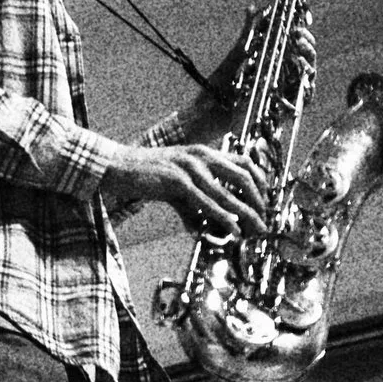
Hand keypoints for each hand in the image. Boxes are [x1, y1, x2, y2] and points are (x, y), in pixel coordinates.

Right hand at [102, 140, 266, 237]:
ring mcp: (190, 167)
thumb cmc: (145, 175)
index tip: (265, 200)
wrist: (117, 166)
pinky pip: (205, 201)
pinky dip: (222, 216)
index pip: (244, 161)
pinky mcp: (177, 181)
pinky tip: (232, 227)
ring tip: (255, 229)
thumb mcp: (175, 186)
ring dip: (245, 213)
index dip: (260, 180)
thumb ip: (192, 205)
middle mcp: (202, 155)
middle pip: (243, 175)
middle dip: (258, 199)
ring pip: (227, 192)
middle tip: (264, 219)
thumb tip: (202, 227)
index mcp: (204, 153)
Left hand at [205, 5, 315, 100]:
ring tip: (300, 51)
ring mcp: (288, 91)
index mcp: (280, 60)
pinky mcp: (288, 108)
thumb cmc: (226, 80)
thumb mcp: (239, 51)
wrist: (212, 107)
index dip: (302, 34)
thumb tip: (252, 6)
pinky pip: (305, 97)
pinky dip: (307, 86)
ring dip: (309, 61)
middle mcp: (287, 74)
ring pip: (309, 75)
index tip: (297, 27)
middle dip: (308, 44)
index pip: (299, 44)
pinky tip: (301, 75)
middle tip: (299, 37)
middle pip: (308, 57)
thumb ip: (249, 29)